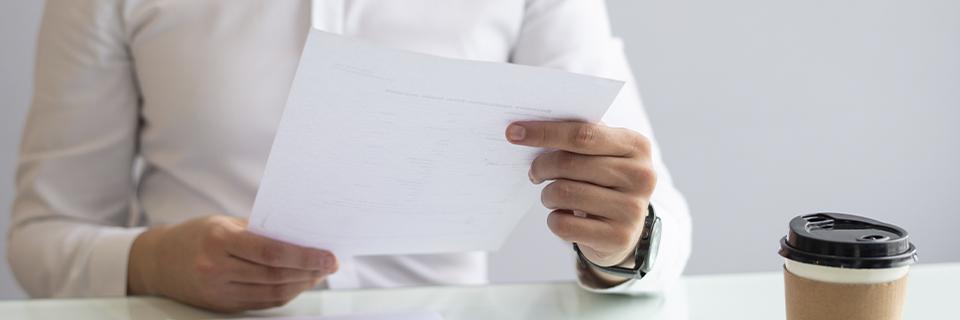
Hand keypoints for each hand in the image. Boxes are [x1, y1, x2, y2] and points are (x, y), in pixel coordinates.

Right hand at [127, 215, 337, 311]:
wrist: (158, 261)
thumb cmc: (197, 235)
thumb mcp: (225, 223)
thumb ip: (260, 230)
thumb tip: (302, 235)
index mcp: (219, 241)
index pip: (272, 252)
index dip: (305, 256)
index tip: (328, 255)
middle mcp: (217, 269)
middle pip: (276, 276)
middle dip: (310, 271)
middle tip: (330, 264)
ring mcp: (219, 292)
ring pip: (273, 293)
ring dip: (302, 284)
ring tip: (318, 273)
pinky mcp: (222, 306)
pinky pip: (263, 303)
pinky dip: (285, 294)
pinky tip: (298, 283)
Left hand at [506, 121, 655, 269]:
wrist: (625, 229)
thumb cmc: (604, 182)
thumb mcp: (603, 154)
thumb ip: (579, 138)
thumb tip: (530, 128)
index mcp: (636, 146)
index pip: (583, 134)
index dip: (545, 132)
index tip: (514, 132)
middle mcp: (641, 176)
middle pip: (569, 164)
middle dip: (541, 166)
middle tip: (535, 172)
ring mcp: (632, 209)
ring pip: (563, 193)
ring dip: (547, 195)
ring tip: (552, 196)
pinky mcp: (618, 238)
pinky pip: (564, 225)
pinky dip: (554, 219)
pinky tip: (564, 216)